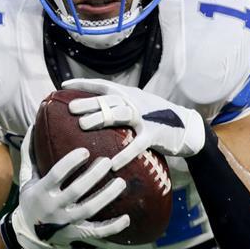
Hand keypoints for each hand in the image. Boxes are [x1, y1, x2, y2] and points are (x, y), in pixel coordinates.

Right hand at [6, 127, 128, 248]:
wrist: (28, 234)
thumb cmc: (31, 199)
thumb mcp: (26, 178)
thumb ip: (30, 153)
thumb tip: (34, 125)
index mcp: (42, 191)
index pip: (57, 175)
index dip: (71, 163)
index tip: (86, 150)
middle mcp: (54, 207)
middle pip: (76, 191)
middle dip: (93, 176)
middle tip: (108, 161)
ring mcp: (66, 222)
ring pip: (89, 210)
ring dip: (106, 197)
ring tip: (121, 183)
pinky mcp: (76, 233)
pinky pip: (96, 232)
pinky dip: (112, 227)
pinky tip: (126, 218)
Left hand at [64, 78, 205, 168]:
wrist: (186, 126)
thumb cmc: (156, 118)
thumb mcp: (136, 105)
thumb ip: (117, 106)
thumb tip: (91, 109)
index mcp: (129, 94)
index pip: (103, 85)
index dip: (83, 85)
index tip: (63, 86)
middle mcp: (135, 102)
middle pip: (108, 99)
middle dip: (88, 102)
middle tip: (70, 108)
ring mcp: (145, 117)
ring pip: (120, 114)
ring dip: (101, 118)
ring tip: (83, 125)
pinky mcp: (155, 134)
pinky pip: (137, 144)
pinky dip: (125, 153)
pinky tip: (112, 164)